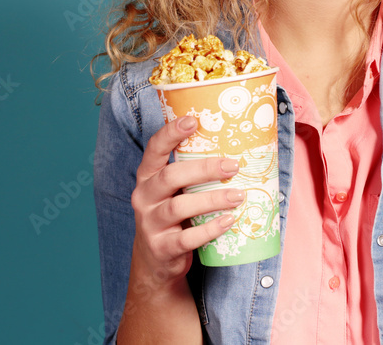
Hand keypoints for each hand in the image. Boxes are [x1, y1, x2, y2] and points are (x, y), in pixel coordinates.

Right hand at [128, 116, 243, 284]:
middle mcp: (144, 197)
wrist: (156, 262)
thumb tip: (235, 149)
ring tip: (238, 195)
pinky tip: (229, 221)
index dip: (170, 134)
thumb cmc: (173, 216)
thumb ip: (191, 173)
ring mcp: (150, 224)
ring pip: (179, 207)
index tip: (192, 120)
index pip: (154, 149)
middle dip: (204, 169)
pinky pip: (186, 238)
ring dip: (212, 199)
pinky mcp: (161, 248)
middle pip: (171, 177)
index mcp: (148, 177)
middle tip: (233, 165)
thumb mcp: (174, 192)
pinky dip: (210, 229)